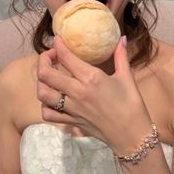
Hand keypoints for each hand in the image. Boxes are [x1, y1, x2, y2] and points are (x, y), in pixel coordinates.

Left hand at [36, 35, 151, 149]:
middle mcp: (77, 92)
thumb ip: (121, 56)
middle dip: (43, 60)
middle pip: (46, 74)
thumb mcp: (127, 77)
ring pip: (43, 93)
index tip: (57, 40)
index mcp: (91, 78)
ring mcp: (72, 109)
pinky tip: (52, 99)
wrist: (132, 135)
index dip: (58, 45)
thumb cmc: (132, 105)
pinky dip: (45, 105)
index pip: (66, 57)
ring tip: (48, 77)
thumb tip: (122, 38)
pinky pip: (48, 114)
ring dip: (41, 82)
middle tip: (50, 56)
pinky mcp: (71, 122)